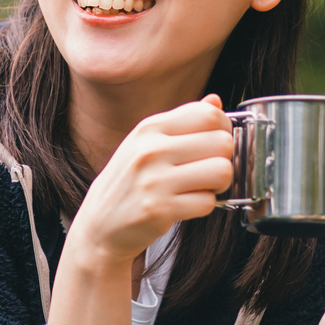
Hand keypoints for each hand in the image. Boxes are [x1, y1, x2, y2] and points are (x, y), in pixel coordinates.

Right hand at [61, 95, 236, 277]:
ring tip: (201, 186)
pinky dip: (204, 206)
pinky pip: (208, 202)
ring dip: (218, 184)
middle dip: (224, 159)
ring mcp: (154, 180)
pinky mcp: (160, 209)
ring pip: (222, 172)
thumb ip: (182, 121)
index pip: (208, 114)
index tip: (215, 143)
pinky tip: (187, 204)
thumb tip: (215, 101)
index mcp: (150, 128)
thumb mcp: (147, 143)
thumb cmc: (129, 181)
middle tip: (208, 169)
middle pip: (222, 143)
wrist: (100, 222)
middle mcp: (151, 150)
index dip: (223, 129)